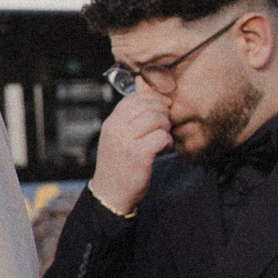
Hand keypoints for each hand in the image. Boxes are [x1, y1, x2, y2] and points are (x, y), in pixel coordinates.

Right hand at [88, 90, 173, 216]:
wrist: (111, 194)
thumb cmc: (119, 164)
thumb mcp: (119, 136)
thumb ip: (131, 115)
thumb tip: (144, 84)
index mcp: (111, 122)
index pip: (135, 98)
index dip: (153, 102)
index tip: (159, 114)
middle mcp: (116, 129)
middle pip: (149, 106)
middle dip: (162, 115)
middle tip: (162, 128)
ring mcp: (127, 141)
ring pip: (157, 119)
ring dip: (165, 129)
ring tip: (161, 140)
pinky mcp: (139, 155)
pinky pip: (162, 137)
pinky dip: (166, 143)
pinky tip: (161, 150)